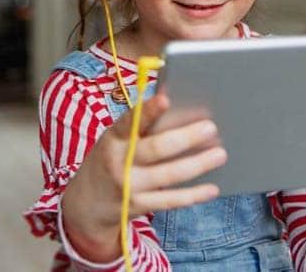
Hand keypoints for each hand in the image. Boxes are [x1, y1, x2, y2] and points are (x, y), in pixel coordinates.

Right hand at [61, 93, 226, 260]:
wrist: (85, 203)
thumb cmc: (110, 159)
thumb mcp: (115, 140)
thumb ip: (138, 127)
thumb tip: (173, 103)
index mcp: (113, 138)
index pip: (130, 122)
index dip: (148, 111)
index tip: (166, 99)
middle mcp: (118, 162)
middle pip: (156, 149)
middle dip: (185, 138)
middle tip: (210, 127)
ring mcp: (128, 186)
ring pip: (168, 175)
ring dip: (197, 164)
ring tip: (220, 154)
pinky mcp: (138, 206)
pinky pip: (170, 200)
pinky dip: (193, 195)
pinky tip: (212, 188)